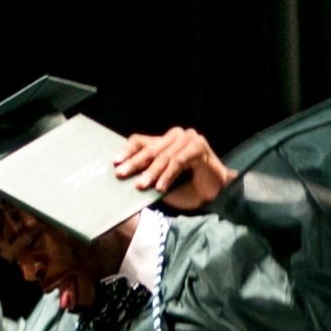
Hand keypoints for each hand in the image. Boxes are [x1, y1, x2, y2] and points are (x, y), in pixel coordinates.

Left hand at [114, 127, 234, 211]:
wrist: (215, 195)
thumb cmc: (187, 188)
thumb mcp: (161, 182)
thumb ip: (147, 175)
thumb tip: (124, 177)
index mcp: (165, 141)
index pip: (141, 141)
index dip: (127, 151)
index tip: (115, 163)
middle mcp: (176, 136)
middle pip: (150, 148)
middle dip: (135, 163)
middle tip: (121, 174)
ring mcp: (188, 139)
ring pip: (164, 156)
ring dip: (152, 173)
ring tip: (141, 186)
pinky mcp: (198, 146)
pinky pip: (178, 161)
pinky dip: (168, 175)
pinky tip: (160, 188)